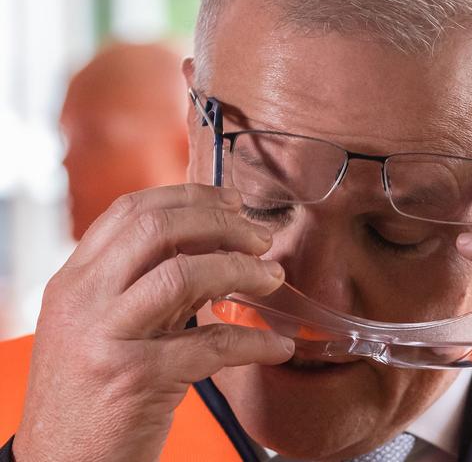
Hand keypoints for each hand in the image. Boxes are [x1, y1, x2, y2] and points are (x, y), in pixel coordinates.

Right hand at [13, 184, 293, 461]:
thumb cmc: (92, 392)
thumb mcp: (108, 326)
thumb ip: (152, 285)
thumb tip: (215, 248)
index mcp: (75, 279)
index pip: (131, 210)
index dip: (188, 197)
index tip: (231, 201)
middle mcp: (82, 298)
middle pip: (158, 228)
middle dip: (220, 223)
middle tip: (260, 236)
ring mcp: (105, 336)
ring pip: (183, 274)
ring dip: (241, 269)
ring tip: (273, 277)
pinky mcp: (134, 377)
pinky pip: (210, 345)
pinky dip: (254, 343)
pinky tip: (277, 346)